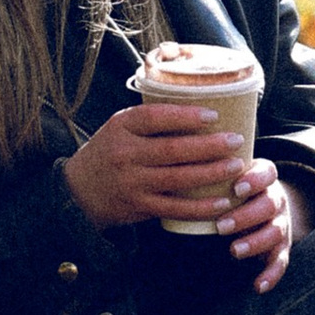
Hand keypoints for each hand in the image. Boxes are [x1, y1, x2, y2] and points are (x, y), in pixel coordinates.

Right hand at [63, 100, 246, 235]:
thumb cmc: (108, 152)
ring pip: (178, 179)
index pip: (154, 117)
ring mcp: (132, 183)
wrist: (77, 191)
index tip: (213, 115)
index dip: (185, 116)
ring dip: (211, 173)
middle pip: (172, 149)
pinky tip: (221, 203)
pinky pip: (175, 208)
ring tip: (236, 166)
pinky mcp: (138, 207)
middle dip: (209, 146)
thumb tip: (198, 106)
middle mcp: (125, 154)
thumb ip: (149, 119)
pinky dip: (200, 207)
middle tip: (235, 140)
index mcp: (121, 127)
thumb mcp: (119, 127)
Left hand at [220, 155, 302, 293]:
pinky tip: (258, 286)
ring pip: (275, 232)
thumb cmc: (231, 187)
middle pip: (270, 204)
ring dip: (255, 243)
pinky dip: (271, 275)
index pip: (267, 173)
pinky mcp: (281, 247)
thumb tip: (173, 169)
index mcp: (264, 177)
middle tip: (221, 226)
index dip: (255, 180)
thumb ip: (207, 170)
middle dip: (246, 216)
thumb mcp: (225, 174)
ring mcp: (280, 223)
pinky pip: (281, 261)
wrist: (259, 203)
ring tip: (233, 251)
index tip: (236, 188)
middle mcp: (275, 199)